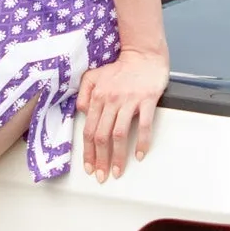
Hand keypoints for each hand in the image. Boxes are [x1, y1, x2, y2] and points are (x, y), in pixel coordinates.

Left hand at [76, 46, 169, 181]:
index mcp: (97, 97)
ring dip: (118, 156)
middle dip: (101, 160)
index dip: (88, 151)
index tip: (89, 167)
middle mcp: (111, 100)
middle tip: (102, 176)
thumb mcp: (94, 76)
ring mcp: (129, 101)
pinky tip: (140, 155)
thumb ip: (84, 93)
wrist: (144, 54)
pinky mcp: (147, 100)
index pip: (89, 129)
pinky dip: (142, 142)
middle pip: (102, 136)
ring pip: (120, 134)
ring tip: (118, 171)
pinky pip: (144, 125)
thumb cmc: (120, 68)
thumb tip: (82, 112)